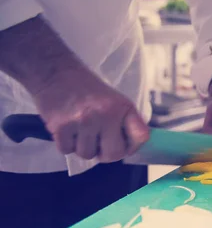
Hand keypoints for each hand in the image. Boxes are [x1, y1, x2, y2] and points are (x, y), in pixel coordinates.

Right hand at [33, 70, 149, 161]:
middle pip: (113, 154)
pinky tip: (66, 129)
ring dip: (83, 147)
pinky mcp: (61, 127)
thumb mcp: (114, 99)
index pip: (141, 137)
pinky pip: (67, 150)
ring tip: (79, 130)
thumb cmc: (86, 88)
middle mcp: (106, 114)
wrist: (55, 72)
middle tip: (98, 143)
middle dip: (105, 153)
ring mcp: (83, 121)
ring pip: (87, 155)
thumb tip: (131, 146)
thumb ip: (125, 121)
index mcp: (123, 107)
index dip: (132, 146)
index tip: (123, 144)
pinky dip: (66, 144)